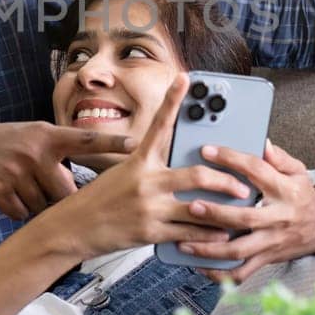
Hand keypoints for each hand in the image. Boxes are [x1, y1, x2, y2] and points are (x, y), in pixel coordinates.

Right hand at [0, 121, 134, 220]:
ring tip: (19, 187)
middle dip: (60, 198)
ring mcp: (16, 174)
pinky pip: (23, 214)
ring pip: (44, 206)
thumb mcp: (28, 135)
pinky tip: (6, 195)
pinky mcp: (0, 194)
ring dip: (36, 204)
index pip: (84, 140)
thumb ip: (56, 151)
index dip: (111, 143)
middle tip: (44, 189)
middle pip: (66, 192)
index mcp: (45, 135)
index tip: (136, 144)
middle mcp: (33, 153)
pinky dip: (18, 210)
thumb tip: (83, 182)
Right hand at [36, 73, 251, 258]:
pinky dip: (208, 236)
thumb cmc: (96, 201)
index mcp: (138, 162)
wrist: (71, 228)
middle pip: (197, 175)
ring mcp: (149, 207)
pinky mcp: (150, 232)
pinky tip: (220, 236)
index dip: (173, 99)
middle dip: (226, 181)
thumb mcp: (119, 175)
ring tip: (239, 214)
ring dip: (223, 213)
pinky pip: (188, 233)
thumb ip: (148, 170)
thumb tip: (176, 170)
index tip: (185, 78)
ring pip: (198, 208)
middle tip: (242, 186)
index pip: (158, 125)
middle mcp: (146, 181)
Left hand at [176, 139, 314, 284]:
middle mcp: (277, 217)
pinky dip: (220, 274)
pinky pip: (242, 272)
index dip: (232, 159)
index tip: (208, 151)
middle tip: (191, 206)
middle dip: (216, 214)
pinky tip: (199, 267)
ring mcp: (271, 241)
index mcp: (284, 190)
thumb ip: (278, 157)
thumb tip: (262, 142)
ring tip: (186, 244)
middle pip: (245, 218)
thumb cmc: (303, 195)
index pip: (256, 171)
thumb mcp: (297, 171)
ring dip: (211, 249)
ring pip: (239, 250)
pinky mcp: (267, 258)